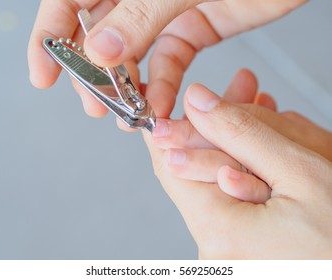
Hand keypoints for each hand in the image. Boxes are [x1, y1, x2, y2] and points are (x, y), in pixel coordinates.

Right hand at [28, 0, 306, 121]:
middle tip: (98, 108)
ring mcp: (166, 8)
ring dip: (130, 88)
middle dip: (95, 75)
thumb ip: (141, 13)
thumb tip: (99, 50)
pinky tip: (161, 108)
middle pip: (99, 33)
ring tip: (130, 119)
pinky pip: (170, 61)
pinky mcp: (194, 26)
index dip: (50, 37)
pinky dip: (164, 87)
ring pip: (133, 53)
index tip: (44, 77)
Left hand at [144, 83, 331, 258]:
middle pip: (194, 172)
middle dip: (213, 127)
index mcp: (220, 231)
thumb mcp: (299, 173)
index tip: (177, 103)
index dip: (172, 128)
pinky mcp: (238, 251)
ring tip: (256, 107)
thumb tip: (198, 102)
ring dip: (233, 144)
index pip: (171, 166)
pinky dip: (243, 170)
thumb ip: (242, 134)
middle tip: (237, 91)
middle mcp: (214, 250)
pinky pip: (229, 202)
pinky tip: (260, 148)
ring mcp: (225, 253)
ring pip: (213, 184)